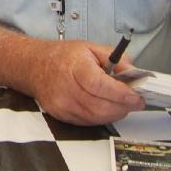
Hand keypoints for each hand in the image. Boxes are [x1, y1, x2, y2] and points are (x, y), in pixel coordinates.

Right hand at [28, 40, 145, 125]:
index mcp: (75, 67)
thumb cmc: (62, 56)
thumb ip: (117, 59)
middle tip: (135, 101)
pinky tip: (106, 107)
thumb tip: (135, 75)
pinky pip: (88, 122)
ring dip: (114, 113)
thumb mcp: (91, 48)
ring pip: (96, 118)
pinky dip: (101, 117)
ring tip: (122, 104)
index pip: (100, 85)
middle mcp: (66, 89)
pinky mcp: (61, 116)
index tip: (136, 96)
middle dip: (123, 107)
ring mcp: (62, 105)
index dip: (121, 93)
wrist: (33, 65)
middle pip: (100, 106)